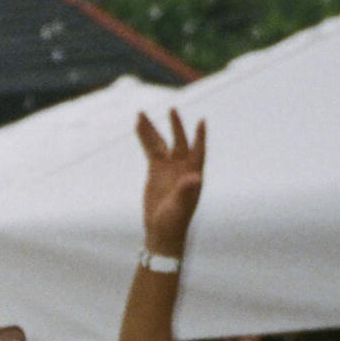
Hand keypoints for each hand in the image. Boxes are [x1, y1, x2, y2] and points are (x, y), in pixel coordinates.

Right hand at [134, 108, 206, 255]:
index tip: (201, 121)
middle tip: (172, 109)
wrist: (161, 231)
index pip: (198, 150)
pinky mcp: (155, 171)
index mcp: (192, 173)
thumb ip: (187, 191)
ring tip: (141, 114)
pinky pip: (150, 151)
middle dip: (175, 126)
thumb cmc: (175, 222)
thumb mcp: (181, 206)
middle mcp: (181, 167)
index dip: (200, 136)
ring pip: (160, 143)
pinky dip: (144, 139)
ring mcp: (167, 168)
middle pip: (179, 141)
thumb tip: (195, 178)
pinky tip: (138, 127)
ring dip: (152, 130)